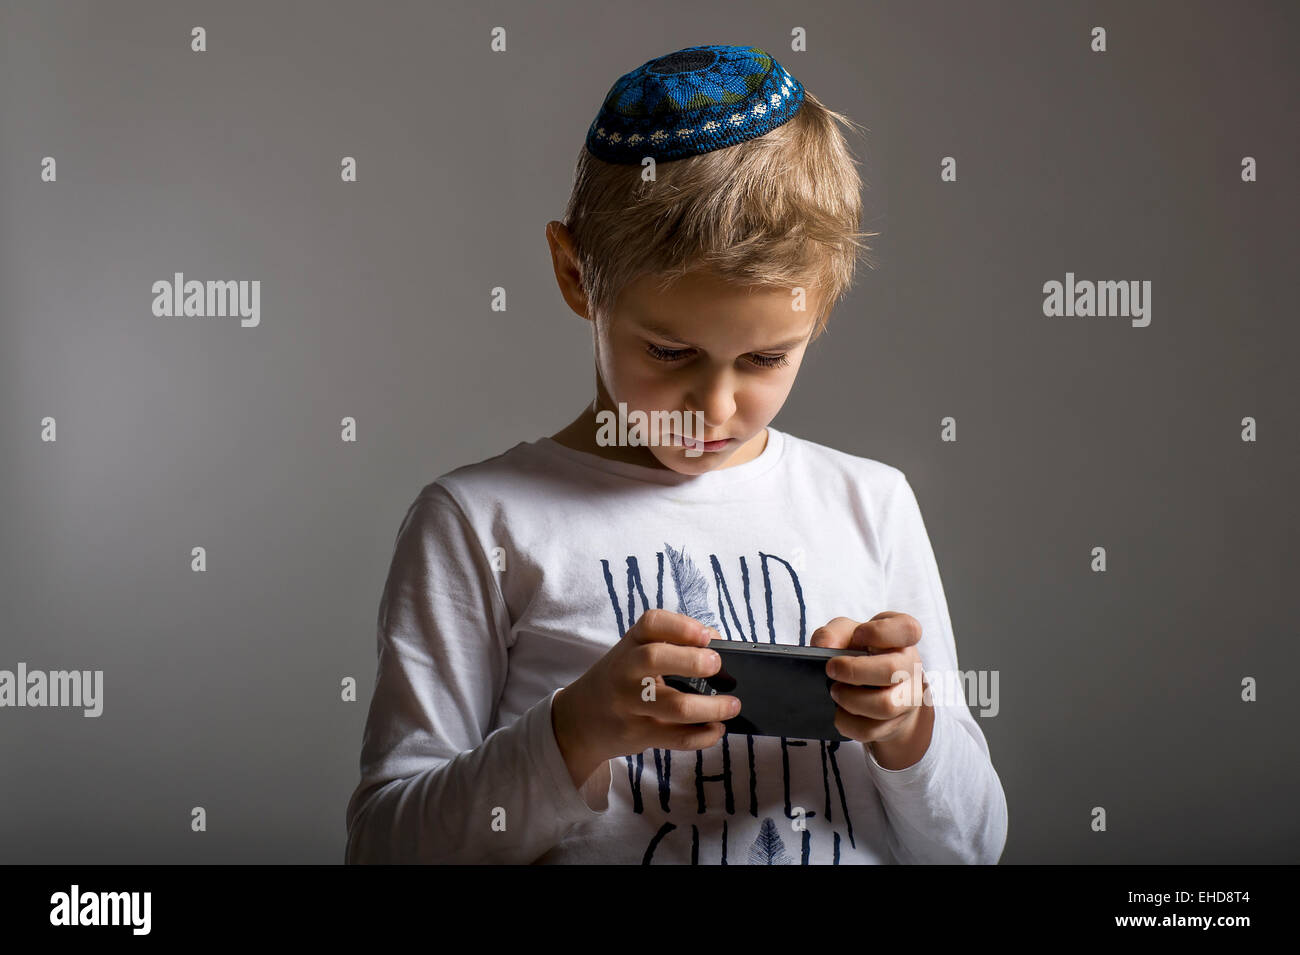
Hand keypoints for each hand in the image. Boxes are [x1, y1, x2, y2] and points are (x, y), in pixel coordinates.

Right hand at [553, 609, 740, 781]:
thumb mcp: (634, 653)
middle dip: (692, 661)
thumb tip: (718, 642)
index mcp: (629, 643)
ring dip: (710, 707)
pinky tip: (716, 729)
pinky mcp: (637, 734)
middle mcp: (626, 671)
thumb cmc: (619, 679)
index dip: (681, 626)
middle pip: (654, 660)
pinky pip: (675, 738)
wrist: (578, 720)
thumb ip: (672, 644)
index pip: (652, 624)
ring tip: (732, 705)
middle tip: (717, 666)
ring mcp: (630, 704)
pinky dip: (702, 735)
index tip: (706, 635)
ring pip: (673, 706)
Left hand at [811, 612, 933, 767]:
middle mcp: (911, 666)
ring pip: (886, 705)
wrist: (873, 687)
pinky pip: (872, 730)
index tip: (858, 634)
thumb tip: (822, 647)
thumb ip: (833, 633)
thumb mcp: (846, 634)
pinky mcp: (897, 723)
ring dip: (852, 700)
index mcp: (902, 636)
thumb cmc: (860, 653)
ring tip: (835, 692)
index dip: (880, 632)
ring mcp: (908, 696)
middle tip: (831, 670)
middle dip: (854, 671)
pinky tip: (838, 712)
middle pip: (892, 670)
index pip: (908, 629)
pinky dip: (848, 723)